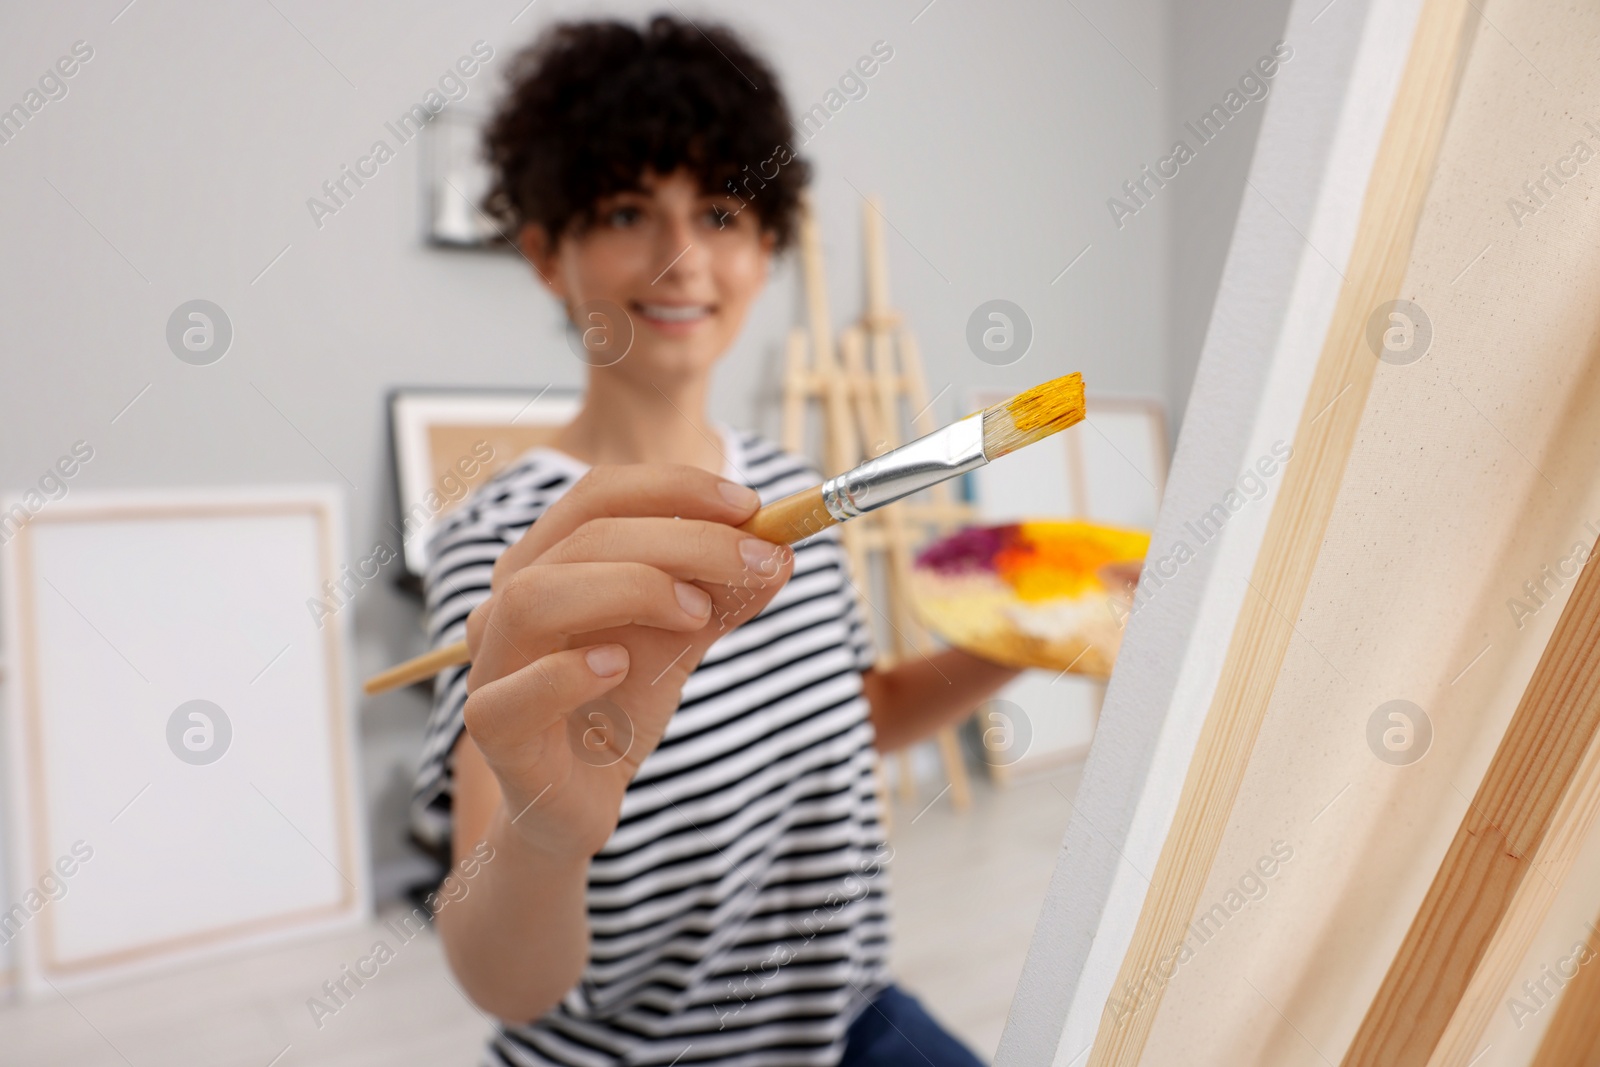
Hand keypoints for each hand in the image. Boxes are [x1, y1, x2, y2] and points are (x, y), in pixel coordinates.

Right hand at [458, 464, 791, 862]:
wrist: (580, 799)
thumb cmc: (618, 707)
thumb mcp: (680, 640)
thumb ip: (722, 597)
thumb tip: (782, 553)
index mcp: (549, 561)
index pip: (599, 494)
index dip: (675, 488)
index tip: (750, 504)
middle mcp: (508, 600)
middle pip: (584, 537)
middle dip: (683, 538)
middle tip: (757, 559)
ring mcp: (493, 663)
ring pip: (534, 598)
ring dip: (629, 588)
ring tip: (694, 613)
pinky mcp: (493, 730)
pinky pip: (510, 693)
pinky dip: (568, 672)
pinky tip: (620, 668)